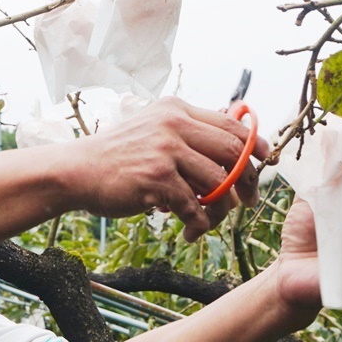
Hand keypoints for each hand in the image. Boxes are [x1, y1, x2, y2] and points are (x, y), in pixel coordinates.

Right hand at [71, 97, 267, 241]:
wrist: (76, 170)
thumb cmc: (116, 156)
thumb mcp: (152, 129)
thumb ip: (186, 133)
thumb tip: (230, 143)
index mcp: (175, 110)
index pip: (230, 124)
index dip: (254, 145)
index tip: (265, 162)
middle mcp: (173, 124)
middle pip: (233, 151)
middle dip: (248, 180)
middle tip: (247, 201)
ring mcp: (165, 150)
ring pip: (219, 183)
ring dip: (221, 210)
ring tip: (209, 222)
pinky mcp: (156, 178)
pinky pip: (195, 207)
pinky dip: (199, 224)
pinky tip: (189, 231)